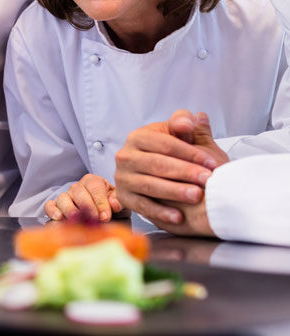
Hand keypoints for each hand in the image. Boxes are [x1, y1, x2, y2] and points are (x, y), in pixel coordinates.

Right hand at [45, 173, 122, 221]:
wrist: (106, 230)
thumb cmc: (114, 216)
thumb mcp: (121, 208)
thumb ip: (119, 203)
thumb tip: (113, 203)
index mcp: (94, 182)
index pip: (95, 186)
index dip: (100, 201)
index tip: (106, 216)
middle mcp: (78, 187)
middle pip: (78, 191)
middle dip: (87, 206)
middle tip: (95, 220)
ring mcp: (65, 197)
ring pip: (63, 198)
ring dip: (70, 209)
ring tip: (77, 219)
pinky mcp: (55, 209)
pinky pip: (49, 206)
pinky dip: (52, 211)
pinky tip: (59, 218)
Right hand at [114, 110, 225, 234]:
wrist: (162, 177)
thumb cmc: (174, 154)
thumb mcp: (180, 136)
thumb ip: (184, 124)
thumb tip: (191, 119)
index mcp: (138, 137)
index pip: (164, 143)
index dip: (189, 152)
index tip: (212, 162)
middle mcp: (125, 156)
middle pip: (156, 164)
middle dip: (184, 172)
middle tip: (207, 180)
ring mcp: (122, 177)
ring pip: (149, 185)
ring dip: (174, 191)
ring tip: (196, 195)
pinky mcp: (124, 197)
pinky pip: (142, 206)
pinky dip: (161, 212)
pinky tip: (178, 216)